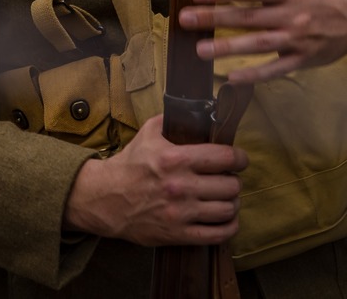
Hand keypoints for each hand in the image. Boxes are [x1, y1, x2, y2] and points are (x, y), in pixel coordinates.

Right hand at [61, 115, 246, 246]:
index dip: (240, 158)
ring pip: (227, 209)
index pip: (225, 157)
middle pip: (230, 185)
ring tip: (227, 198)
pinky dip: (229, 227)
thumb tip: (198, 110)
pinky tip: (227, 220)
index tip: (240, 159)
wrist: (105, 199)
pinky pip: (216, 235)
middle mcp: (181, 186)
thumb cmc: (130, 165)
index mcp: (176, 159)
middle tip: (229, 179)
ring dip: (232, 203)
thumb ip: (173, 119)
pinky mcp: (177, 234)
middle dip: (234, 181)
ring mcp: (180, 213)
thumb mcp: (148, 133)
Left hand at [179, 0, 346, 82]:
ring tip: (200, 50)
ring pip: (258, 45)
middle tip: (184, 20)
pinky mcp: (304, 58)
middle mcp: (293, 13)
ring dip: (228, 50)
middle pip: (248, 18)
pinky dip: (254, 75)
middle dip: (214, 19)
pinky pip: (276, 69)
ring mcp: (299, 38)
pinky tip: (231, 77)